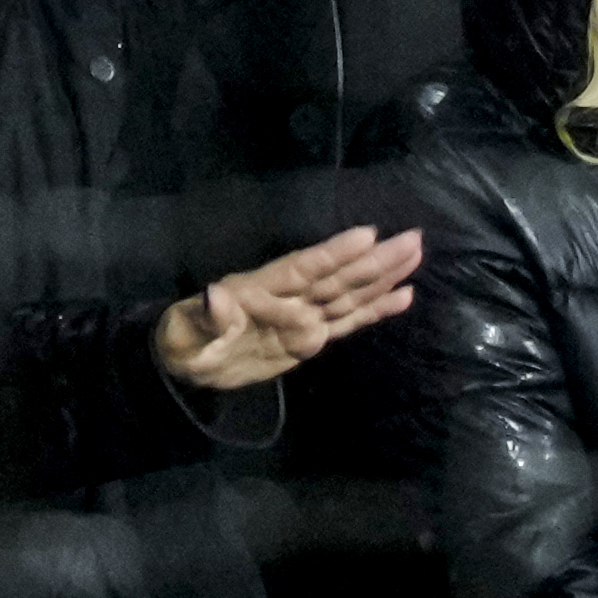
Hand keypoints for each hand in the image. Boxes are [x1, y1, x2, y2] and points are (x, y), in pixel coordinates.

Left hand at [156, 226, 425, 396]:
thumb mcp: (185, 331)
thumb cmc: (183, 341)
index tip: (368, 233)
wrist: (188, 364)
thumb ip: (205, 315)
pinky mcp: (310, 339)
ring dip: (383, 276)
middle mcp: (288, 298)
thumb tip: (214, 294)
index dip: (335, 252)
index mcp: (260, 289)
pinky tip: (403, 296)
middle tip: (413, 238)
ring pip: (350, 294)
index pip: (303, 268)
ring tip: (414, 254)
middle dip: (375, 260)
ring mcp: (302, 317)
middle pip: (338, 277)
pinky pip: (348, 322)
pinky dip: (376, 310)